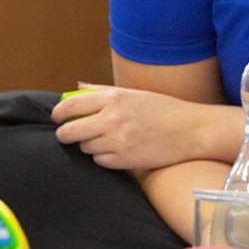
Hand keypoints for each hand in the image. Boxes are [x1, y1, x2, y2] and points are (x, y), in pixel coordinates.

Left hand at [51, 83, 219, 170]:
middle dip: (65, 134)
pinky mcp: (124, 160)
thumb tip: (76, 88)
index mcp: (114, 98)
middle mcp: (112, 119)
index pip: (71, 105)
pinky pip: (99, 161)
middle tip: (67, 134)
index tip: (57, 117)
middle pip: (69, 131)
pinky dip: (104, 157)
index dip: (59, 113)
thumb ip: (102, 91)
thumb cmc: (163, 109)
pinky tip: (117, 150)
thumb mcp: (133, 94)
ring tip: (106, 139)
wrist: (191, 130)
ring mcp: (117, 141)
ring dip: (89, 145)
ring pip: (84, 147)